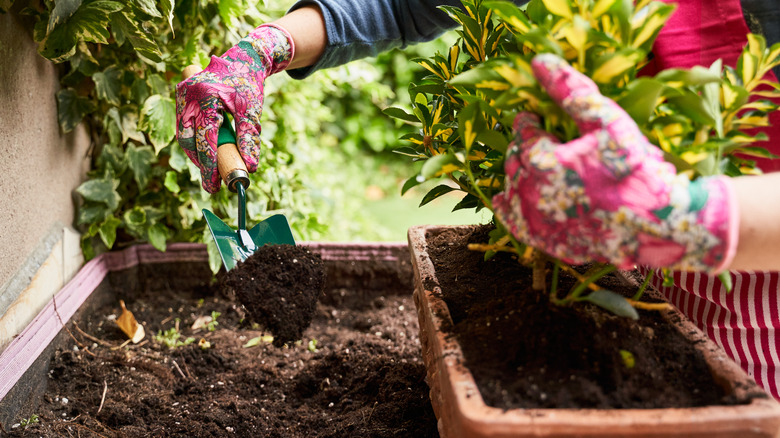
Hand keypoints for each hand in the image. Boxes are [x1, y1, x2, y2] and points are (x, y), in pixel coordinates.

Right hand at [176, 24, 293, 192]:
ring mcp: (182, 95)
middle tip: (212, 183)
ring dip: (196, 153)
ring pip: (183, 134)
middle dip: (200, 163)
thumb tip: (250, 168)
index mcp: (207, 96)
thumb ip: (249, 139)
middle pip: (188, 139)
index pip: (205, 139)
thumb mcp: (252, 111)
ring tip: (211, 169)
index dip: (209, 165)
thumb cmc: (249, 84)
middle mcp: (189, 95)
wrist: (242, 58)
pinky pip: (184, 125)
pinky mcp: (182, 97)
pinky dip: (194, 141)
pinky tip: (206, 152)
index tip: (213, 186)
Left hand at [492, 54, 738, 272]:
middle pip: (514, 162)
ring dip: (515, 176)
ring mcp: (538, 222)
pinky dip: (511, 210)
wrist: (660, 223)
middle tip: (531, 142)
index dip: (528, 123)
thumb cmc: (636, 168)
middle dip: (521, 148)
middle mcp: (532, 193)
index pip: (524, 133)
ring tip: (524, 168)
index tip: (532, 118)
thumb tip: (539, 61)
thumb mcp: (608, 120)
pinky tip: (508, 201)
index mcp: (542, 161)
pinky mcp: (547, 243)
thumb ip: (571, 90)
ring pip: (512, 192)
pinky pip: (516, 224)